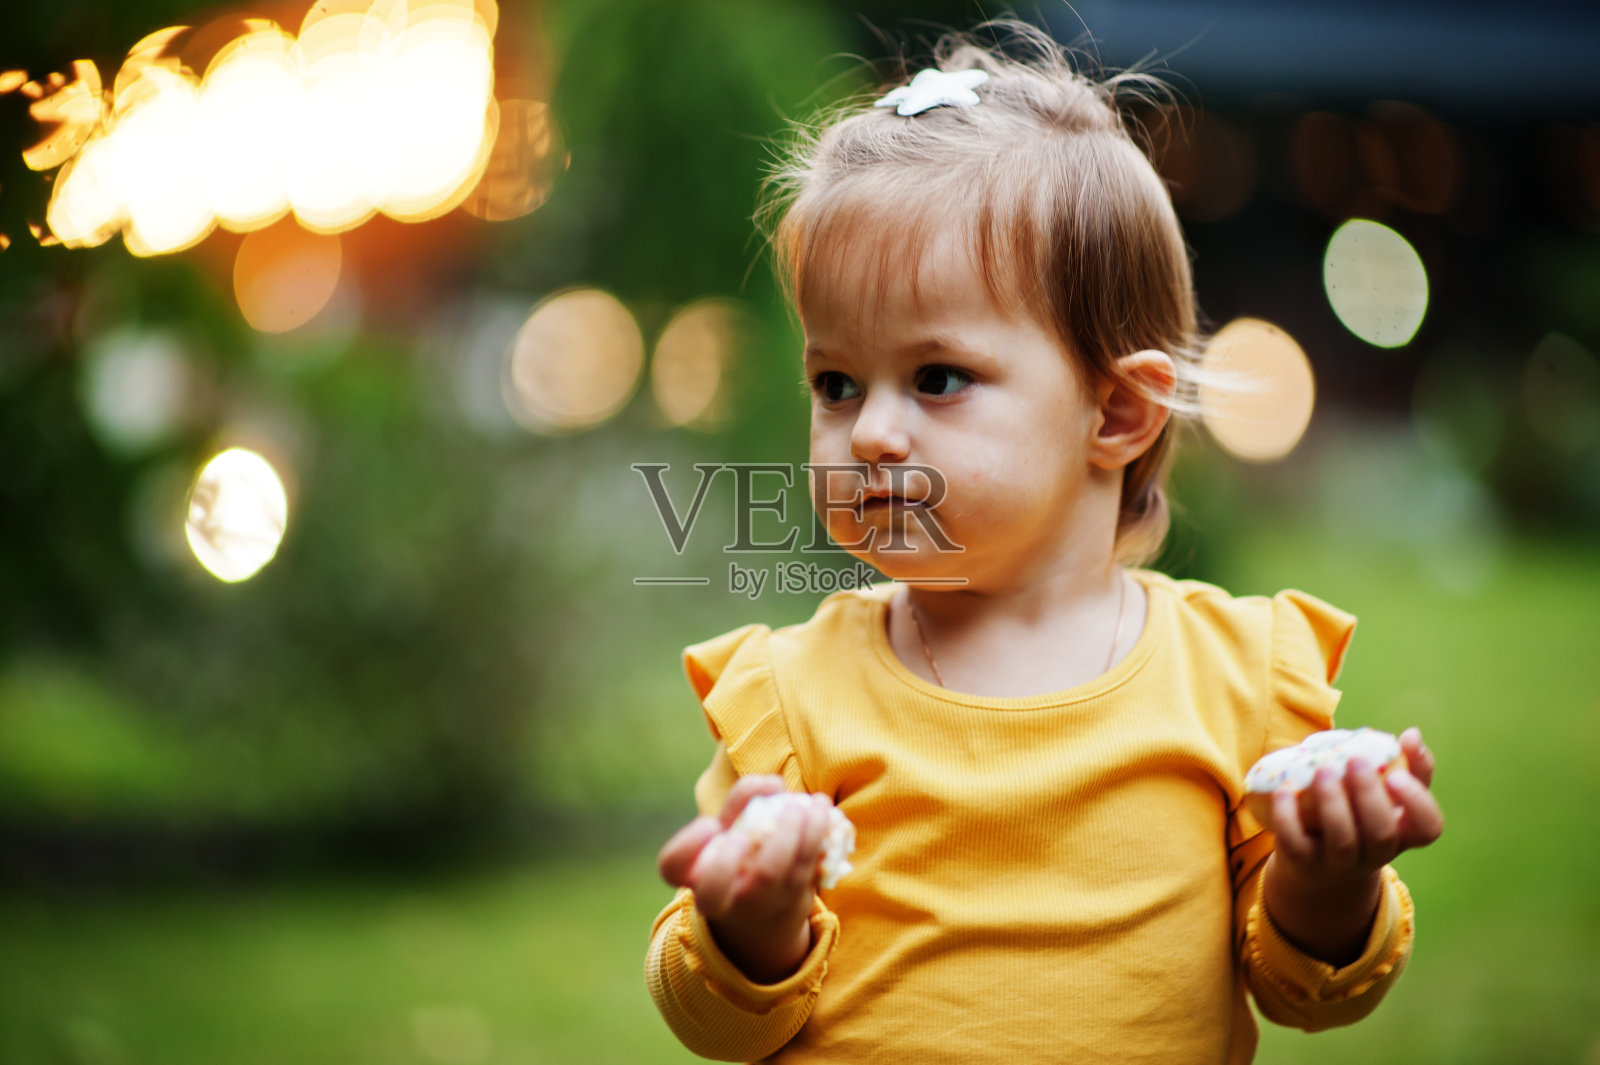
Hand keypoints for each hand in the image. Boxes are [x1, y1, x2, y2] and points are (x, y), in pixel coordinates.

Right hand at [657, 774, 836, 982]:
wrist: (763, 916)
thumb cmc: (738, 860)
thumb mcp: (728, 833)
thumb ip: (740, 803)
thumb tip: (773, 784)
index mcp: (694, 873)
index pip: (672, 867)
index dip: (687, 846)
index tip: (710, 824)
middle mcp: (719, 897)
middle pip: (713, 890)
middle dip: (730, 856)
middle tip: (749, 829)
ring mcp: (755, 902)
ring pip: (771, 873)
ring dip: (792, 830)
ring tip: (806, 803)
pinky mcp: (790, 899)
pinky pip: (803, 867)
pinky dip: (816, 833)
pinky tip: (821, 810)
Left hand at [1270, 726, 1443, 890]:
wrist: (1319, 860)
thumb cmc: (1361, 813)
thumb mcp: (1388, 792)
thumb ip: (1407, 764)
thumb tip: (1412, 734)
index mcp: (1404, 833)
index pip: (1428, 828)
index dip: (1418, 803)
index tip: (1397, 774)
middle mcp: (1377, 853)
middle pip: (1381, 834)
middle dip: (1369, 796)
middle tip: (1355, 760)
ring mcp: (1341, 862)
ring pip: (1342, 841)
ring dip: (1332, 804)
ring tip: (1322, 770)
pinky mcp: (1304, 862)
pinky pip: (1296, 845)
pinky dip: (1288, 818)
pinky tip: (1284, 790)